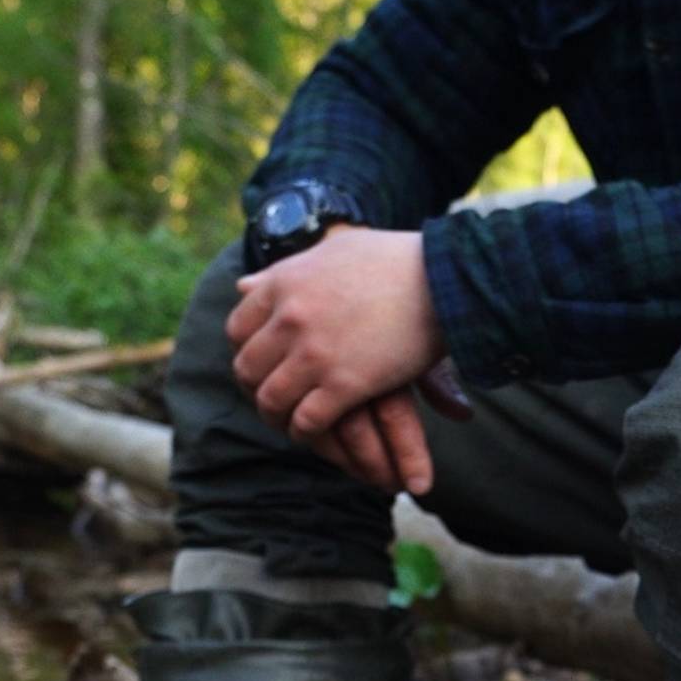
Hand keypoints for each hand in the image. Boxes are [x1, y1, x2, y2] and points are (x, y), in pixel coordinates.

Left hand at [229, 228, 447, 492]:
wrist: (442, 276)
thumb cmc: (396, 258)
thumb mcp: (333, 249)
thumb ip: (286, 269)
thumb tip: (242, 285)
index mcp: (283, 283)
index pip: (238, 328)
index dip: (247, 351)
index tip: (263, 363)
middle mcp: (289, 318)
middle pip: (248, 368)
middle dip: (257, 388)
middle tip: (273, 398)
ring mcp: (314, 353)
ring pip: (271, 400)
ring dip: (277, 416)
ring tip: (290, 422)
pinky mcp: (344, 385)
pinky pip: (307, 420)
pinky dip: (305, 432)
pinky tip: (315, 431)